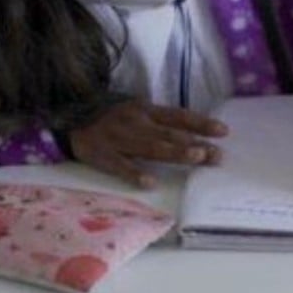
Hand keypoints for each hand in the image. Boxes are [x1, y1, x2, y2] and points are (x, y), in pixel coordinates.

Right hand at [70, 101, 227, 188]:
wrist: (68, 117)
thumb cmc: (111, 118)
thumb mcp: (137, 112)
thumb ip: (161, 124)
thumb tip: (196, 138)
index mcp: (145, 110)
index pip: (178, 117)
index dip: (200, 123)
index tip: (223, 132)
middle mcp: (134, 122)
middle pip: (168, 134)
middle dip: (194, 144)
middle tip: (216, 155)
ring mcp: (117, 138)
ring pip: (149, 147)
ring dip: (174, 152)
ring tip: (196, 158)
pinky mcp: (100, 154)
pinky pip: (118, 165)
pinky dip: (133, 173)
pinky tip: (150, 182)